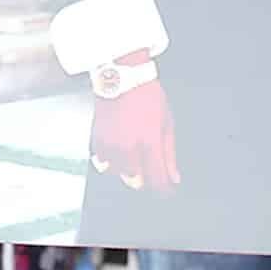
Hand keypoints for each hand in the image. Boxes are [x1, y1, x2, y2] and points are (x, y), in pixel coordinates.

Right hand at [88, 78, 177, 192]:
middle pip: (136, 182)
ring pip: (118, 174)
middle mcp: (128, 147)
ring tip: (134, 153)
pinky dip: (111, 161)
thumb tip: (173, 177)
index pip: (157, 179)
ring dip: (127, 169)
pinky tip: (119, 149)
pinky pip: (102, 163)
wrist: (122, 78)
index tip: (167, 191)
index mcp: (149, 141)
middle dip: (146, 178)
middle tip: (151, 167)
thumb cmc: (147, 96)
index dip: (164, 189)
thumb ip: (169, 154)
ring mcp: (110, 145)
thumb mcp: (167, 123)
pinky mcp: (97, 140)